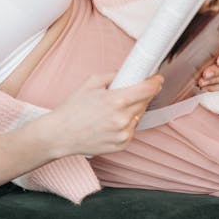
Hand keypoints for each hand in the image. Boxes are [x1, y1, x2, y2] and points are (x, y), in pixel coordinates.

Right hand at [42, 72, 162, 158]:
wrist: (61, 134)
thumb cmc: (73, 109)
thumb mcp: (90, 83)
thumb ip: (112, 75)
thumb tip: (126, 73)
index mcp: (116, 100)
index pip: (147, 89)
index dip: (155, 82)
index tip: (157, 79)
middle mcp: (122, 119)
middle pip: (145, 102)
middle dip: (141, 95)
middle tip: (129, 91)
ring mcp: (123, 134)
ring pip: (139, 116)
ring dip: (133, 110)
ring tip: (113, 109)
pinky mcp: (122, 145)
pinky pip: (132, 129)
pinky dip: (126, 123)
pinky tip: (111, 121)